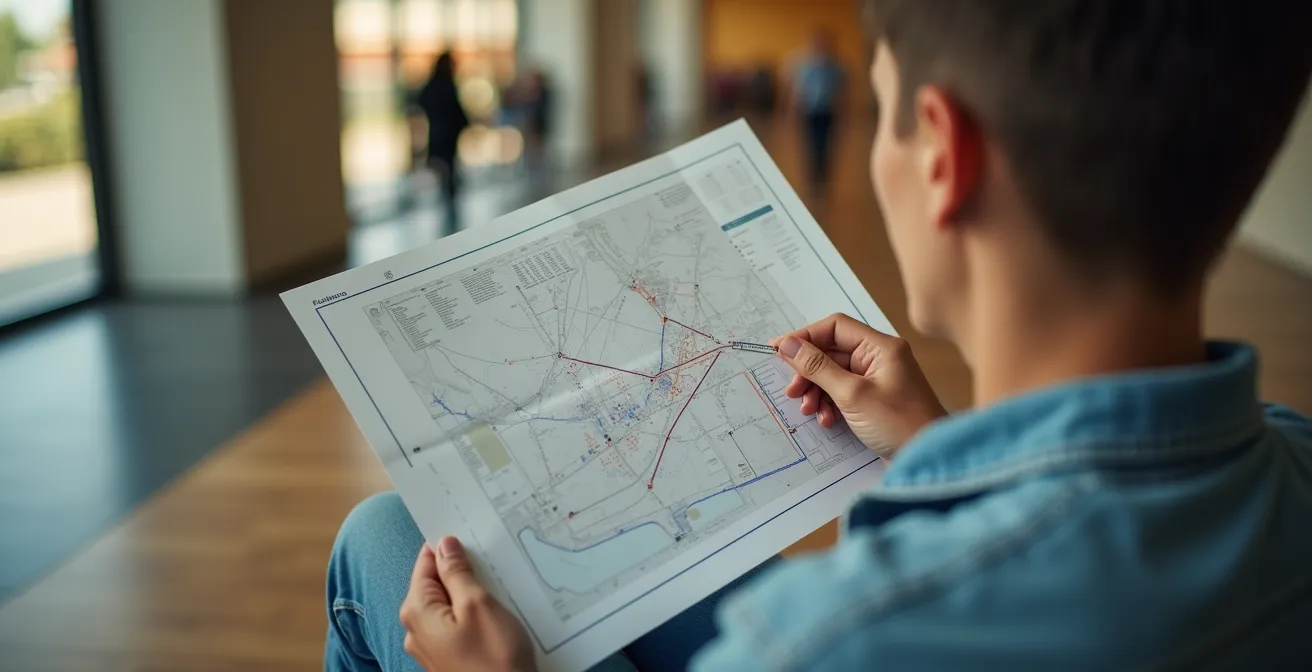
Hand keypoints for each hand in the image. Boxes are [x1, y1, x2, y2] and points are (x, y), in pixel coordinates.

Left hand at [400, 537, 534, 671]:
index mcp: (416, 610)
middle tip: (490, 562)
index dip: (447, 546)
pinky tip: (493, 614)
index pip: (425, 562)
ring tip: (496, 588)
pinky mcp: (447, 657)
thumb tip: (444, 545)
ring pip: (448, 604)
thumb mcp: (478, 604)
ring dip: (469, 593)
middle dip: (460, 570)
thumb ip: (457, 572)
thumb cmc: (493, 658)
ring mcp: (430, 646)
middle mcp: (415, 628)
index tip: (470, 535)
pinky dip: (471, 613)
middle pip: (435, 583)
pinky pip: (455, 623)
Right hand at [770, 313, 946, 453]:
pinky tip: (826, 419)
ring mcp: (878, 379)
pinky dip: (830, 403)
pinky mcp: (875, 400)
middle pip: (832, 352)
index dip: (805, 337)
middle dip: (809, 371)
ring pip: (835, 374)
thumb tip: (788, 345)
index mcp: (880, 347)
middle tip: (793, 391)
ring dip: (817, 390)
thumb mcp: (852, 394)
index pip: (835, 327)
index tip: (779, 351)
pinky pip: (844, 392)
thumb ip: (817, 367)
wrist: (928, 458)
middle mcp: (880, 358)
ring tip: (809, 410)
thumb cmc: (899, 424)